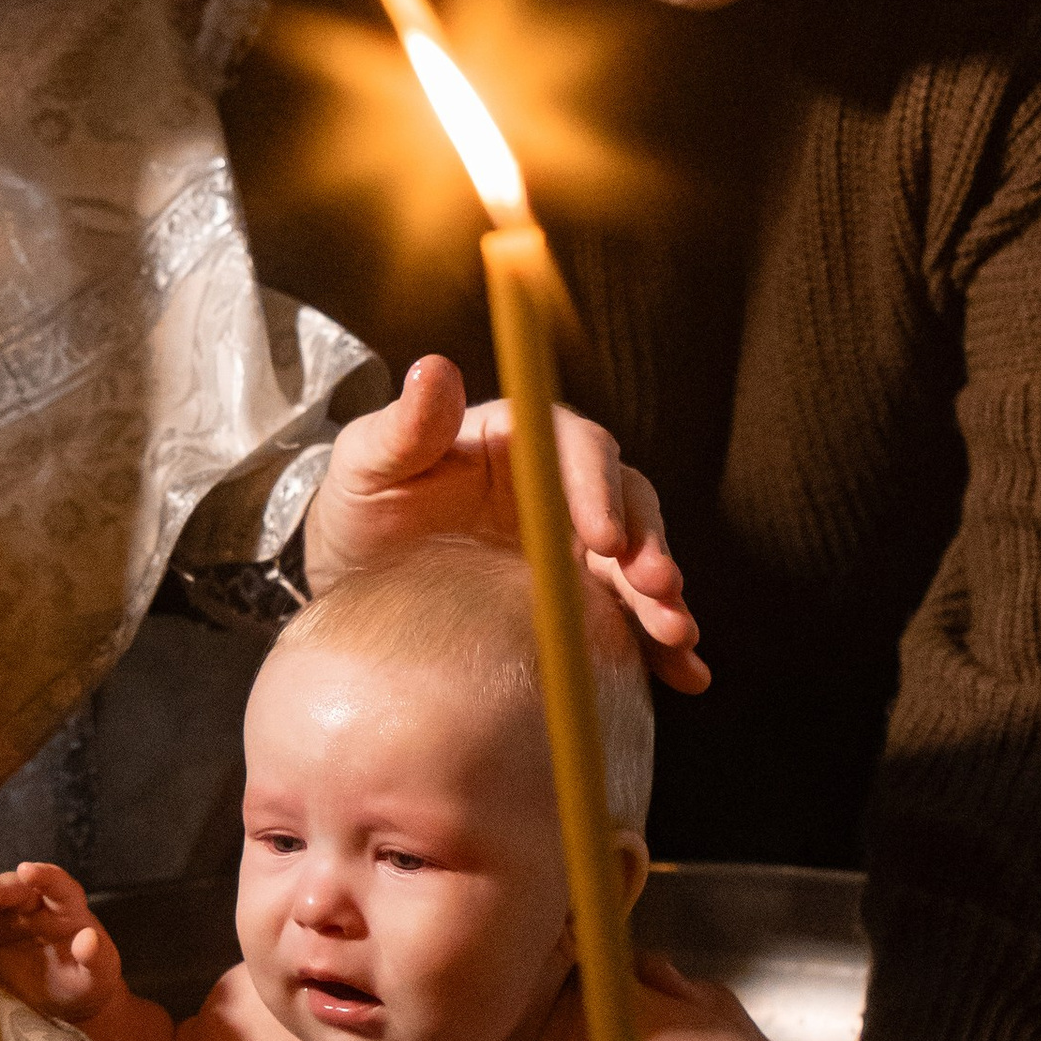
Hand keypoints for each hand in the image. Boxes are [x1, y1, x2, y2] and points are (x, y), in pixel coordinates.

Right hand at [0, 861, 119, 1028]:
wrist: (70, 1003)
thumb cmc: (88, 981)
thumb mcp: (99, 974)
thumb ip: (96, 957)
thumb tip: (89, 939)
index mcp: (65, 906)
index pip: (56, 884)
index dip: (42, 875)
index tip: (27, 871)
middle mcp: (33, 905)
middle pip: (13, 889)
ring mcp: (6, 920)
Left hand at [303, 353, 706, 692]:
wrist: (356, 588)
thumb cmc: (361, 509)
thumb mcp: (365, 464)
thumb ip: (403, 426)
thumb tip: (431, 368)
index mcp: (521, 442)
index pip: (576, 449)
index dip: (596, 488)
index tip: (600, 537)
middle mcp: (561, 490)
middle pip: (625, 504)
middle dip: (646, 547)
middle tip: (656, 590)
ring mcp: (574, 549)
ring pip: (636, 561)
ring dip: (662, 597)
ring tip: (675, 636)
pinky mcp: (579, 602)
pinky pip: (628, 619)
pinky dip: (659, 645)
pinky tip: (685, 672)